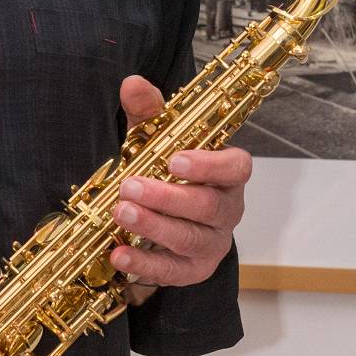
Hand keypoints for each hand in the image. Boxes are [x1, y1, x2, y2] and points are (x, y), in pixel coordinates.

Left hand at [110, 74, 250, 295]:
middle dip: (167, 196)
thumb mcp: (155, 141)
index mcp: (226, 175)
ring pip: (189, 238)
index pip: (236, 168)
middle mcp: (226, 210)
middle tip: (129, 185)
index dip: (210, 164)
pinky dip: (144, 264)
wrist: (164, 224)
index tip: (175, 159)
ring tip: (120, 212)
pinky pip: (172, 272)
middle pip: (208, 206)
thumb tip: (133, 83)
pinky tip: (118, 254)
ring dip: (153, 226)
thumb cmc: (164, 174)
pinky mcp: (192, 271)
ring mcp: (211, 243)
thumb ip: (148, 114)